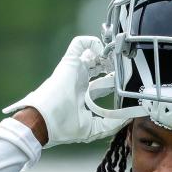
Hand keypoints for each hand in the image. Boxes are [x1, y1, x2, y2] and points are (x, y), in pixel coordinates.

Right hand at [3, 36, 126, 146]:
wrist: (43, 121)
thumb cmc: (62, 126)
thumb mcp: (92, 128)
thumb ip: (111, 124)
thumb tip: (128, 119)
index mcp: (83, 94)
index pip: (102, 82)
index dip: (115, 80)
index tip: (126, 82)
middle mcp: (80, 79)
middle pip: (99, 65)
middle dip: (113, 64)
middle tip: (123, 68)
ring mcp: (74, 69)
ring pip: (91, 52)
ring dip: (106, 52)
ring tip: (115, 58)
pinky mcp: (69, 61)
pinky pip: (79, 43)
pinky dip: (92, 42)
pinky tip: (103, 53)